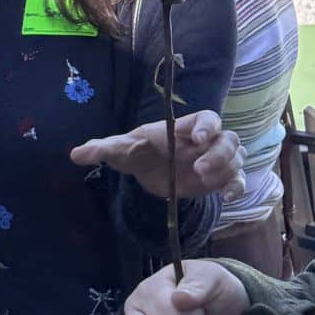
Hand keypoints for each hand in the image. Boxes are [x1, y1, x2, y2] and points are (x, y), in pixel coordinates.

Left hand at [70, 112, 244, 205]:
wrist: (148, 172)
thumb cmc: (138, 153)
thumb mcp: (120, 150)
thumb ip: (102, 149)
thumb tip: (75, 154)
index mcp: (184, 126)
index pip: (207, 117)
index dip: (207, 126)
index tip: (197, 138)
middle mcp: (206, 140)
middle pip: (227, 138)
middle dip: (218, 153)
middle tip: (198, 169)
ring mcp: (216, 159)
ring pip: (237, 157)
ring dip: (227, 168)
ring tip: (207, 181)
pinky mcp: (220, 179)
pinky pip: (238, 179)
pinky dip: (237, 187)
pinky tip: (225, 197)